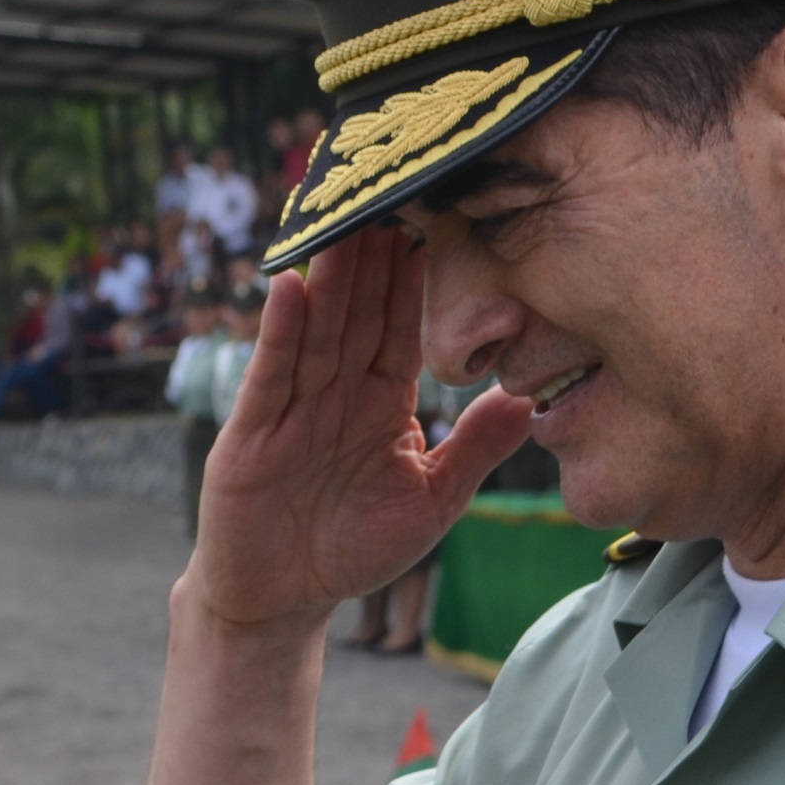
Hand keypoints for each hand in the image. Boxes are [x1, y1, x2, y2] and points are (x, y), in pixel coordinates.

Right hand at [188, 226, 533, 630]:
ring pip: (317, 330)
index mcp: (380, 400)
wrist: (280, 601)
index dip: (420, 275)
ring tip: (346, 217)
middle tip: (396, 183)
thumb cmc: (352, 551)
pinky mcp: (252, 434)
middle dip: (375, 252)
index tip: (443, 215)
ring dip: (330, 275)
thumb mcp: (432, 500)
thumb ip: (475, 449)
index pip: (403, 326)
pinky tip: (291, 287)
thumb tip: (533, 398)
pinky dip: (279, 333)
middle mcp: (334, 392)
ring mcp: (290, 408)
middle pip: (359, 311)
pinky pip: (271, 376)